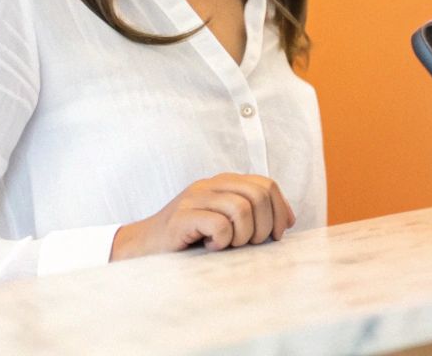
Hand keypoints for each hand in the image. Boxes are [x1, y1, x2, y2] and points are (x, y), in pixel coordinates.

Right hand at [110, 173, 294, 259]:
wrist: (145, 248)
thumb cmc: (191, 239)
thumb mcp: (226, 222)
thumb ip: (252, 214)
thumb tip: (287, 220)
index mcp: (225, 182)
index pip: (267, 184)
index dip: (280, 209)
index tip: (279, 233)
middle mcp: (211, 184)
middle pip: (259, 195)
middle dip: (264, 225)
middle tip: (251, 244)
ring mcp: (195, 197)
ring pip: (242, 209)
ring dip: (243, 235)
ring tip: (229, 245)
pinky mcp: (182, 216)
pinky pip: (220, 225)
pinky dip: (222, 241)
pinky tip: (211, 247)